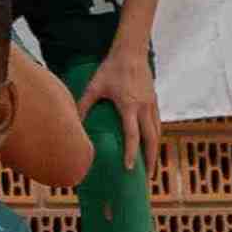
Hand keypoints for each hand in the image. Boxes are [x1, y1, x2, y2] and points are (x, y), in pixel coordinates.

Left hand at [76, 42, 159, 170]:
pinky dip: (157, 137)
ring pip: (158, 133)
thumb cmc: (110, 69)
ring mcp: (152, 105)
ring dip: (155, 150)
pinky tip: (152, 145)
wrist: (131, 53)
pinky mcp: (155, 101)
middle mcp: (144, 108)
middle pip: (151, 139)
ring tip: (151, 166)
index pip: (133, 135)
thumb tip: (73, 121)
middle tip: (147, 178)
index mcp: (130, 106)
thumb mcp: (94, 87)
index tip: (130, 168)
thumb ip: (84, 104)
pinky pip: (158, 124)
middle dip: (150, 159)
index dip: (131, 153)